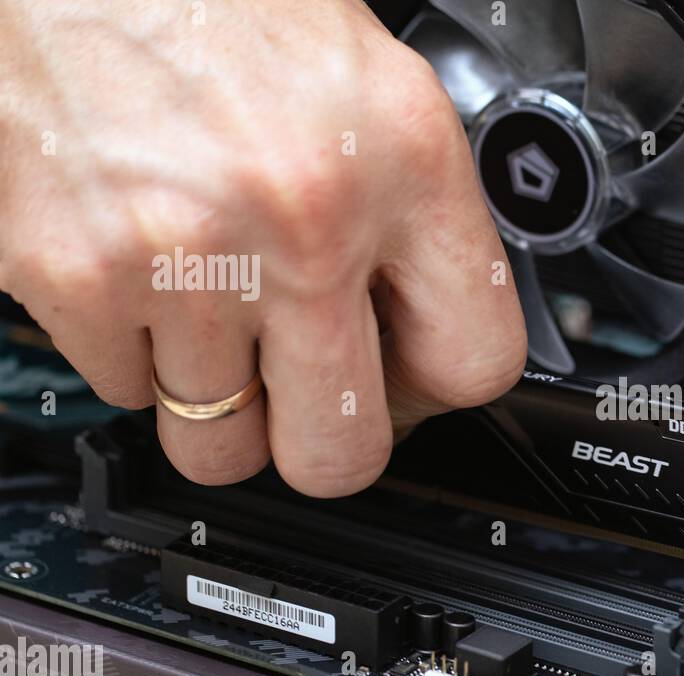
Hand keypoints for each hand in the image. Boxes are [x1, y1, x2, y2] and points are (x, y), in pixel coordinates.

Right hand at [0, 0, 524, 496]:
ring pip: (222, 444)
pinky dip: (136, 351)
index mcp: (407, 158)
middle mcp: (308, 217)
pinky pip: (128, 393)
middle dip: (322, 438)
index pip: (475, 361)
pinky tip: (145, 271)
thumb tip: (424, 322)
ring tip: (211, 309)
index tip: (403, 378)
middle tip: (305, 390)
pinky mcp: (78, 277)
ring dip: (219, 397)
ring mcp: (190, 259)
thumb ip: (413, 214)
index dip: (436, 389)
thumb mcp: (369, 84)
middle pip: (344, 453)